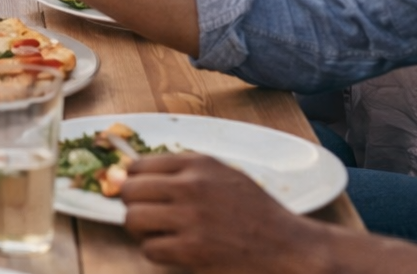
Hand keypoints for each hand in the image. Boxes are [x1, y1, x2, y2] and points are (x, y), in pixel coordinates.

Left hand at [121, 153, 321, 272]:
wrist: (288, 246)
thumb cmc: (256, 212)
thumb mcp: (224, 175)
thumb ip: (186, 171)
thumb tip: (137, 173)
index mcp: (198, 164)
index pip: (139, 165)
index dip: (131, 180)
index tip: (135, 191)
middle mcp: (191, 186)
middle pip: (129, 190)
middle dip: (132, 204)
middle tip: (145, 215)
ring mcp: (190, 219)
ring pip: (133, 219)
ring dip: (141, 229)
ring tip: (157, 233)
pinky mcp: (192, 250)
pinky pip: (150, 249)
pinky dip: (156, 251)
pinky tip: (173, 250)